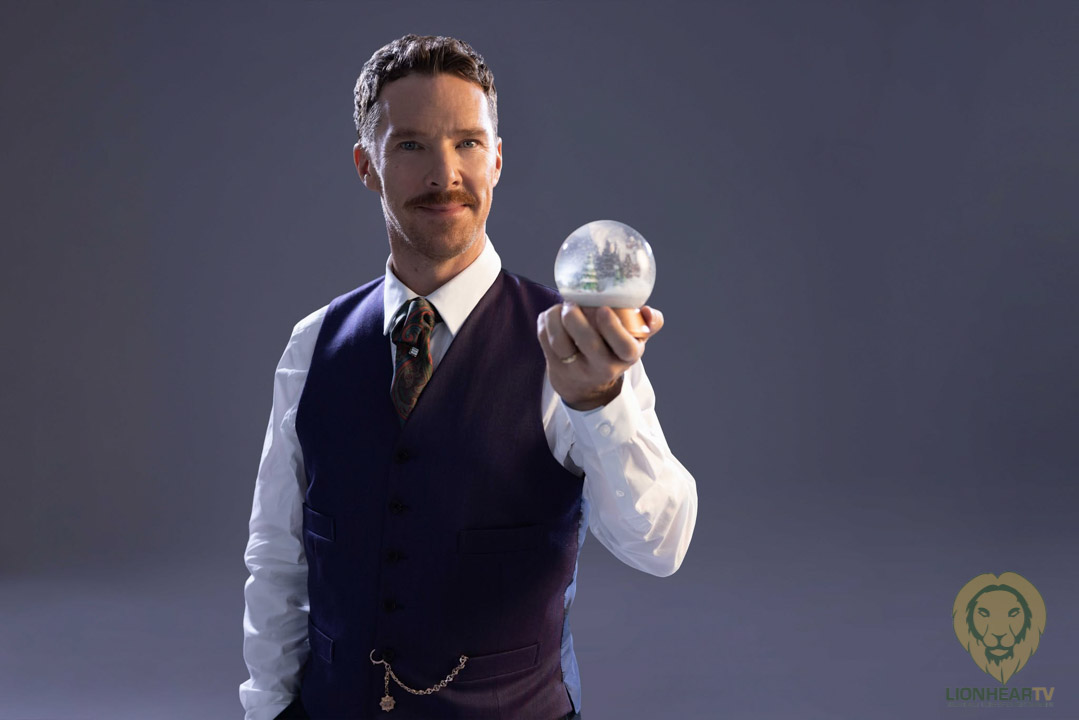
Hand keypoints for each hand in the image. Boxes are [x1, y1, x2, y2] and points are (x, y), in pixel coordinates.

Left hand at [536, 303, 663, 410]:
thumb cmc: (613, 352)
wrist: (588, 386)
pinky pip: (546, 342)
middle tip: (571, 303)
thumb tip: (648, 312)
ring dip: (556, 319)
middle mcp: (603, 367)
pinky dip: (545, 324)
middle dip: (576, 319)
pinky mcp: (557, 369)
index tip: (603, 309)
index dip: (613, 328)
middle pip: (588, 342)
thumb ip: (649, 324)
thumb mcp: (636, 341)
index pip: (625, 346)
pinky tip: (551, 315)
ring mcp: (578, 370)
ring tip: (560, 307)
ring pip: (561, 342)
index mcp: (627, 356)